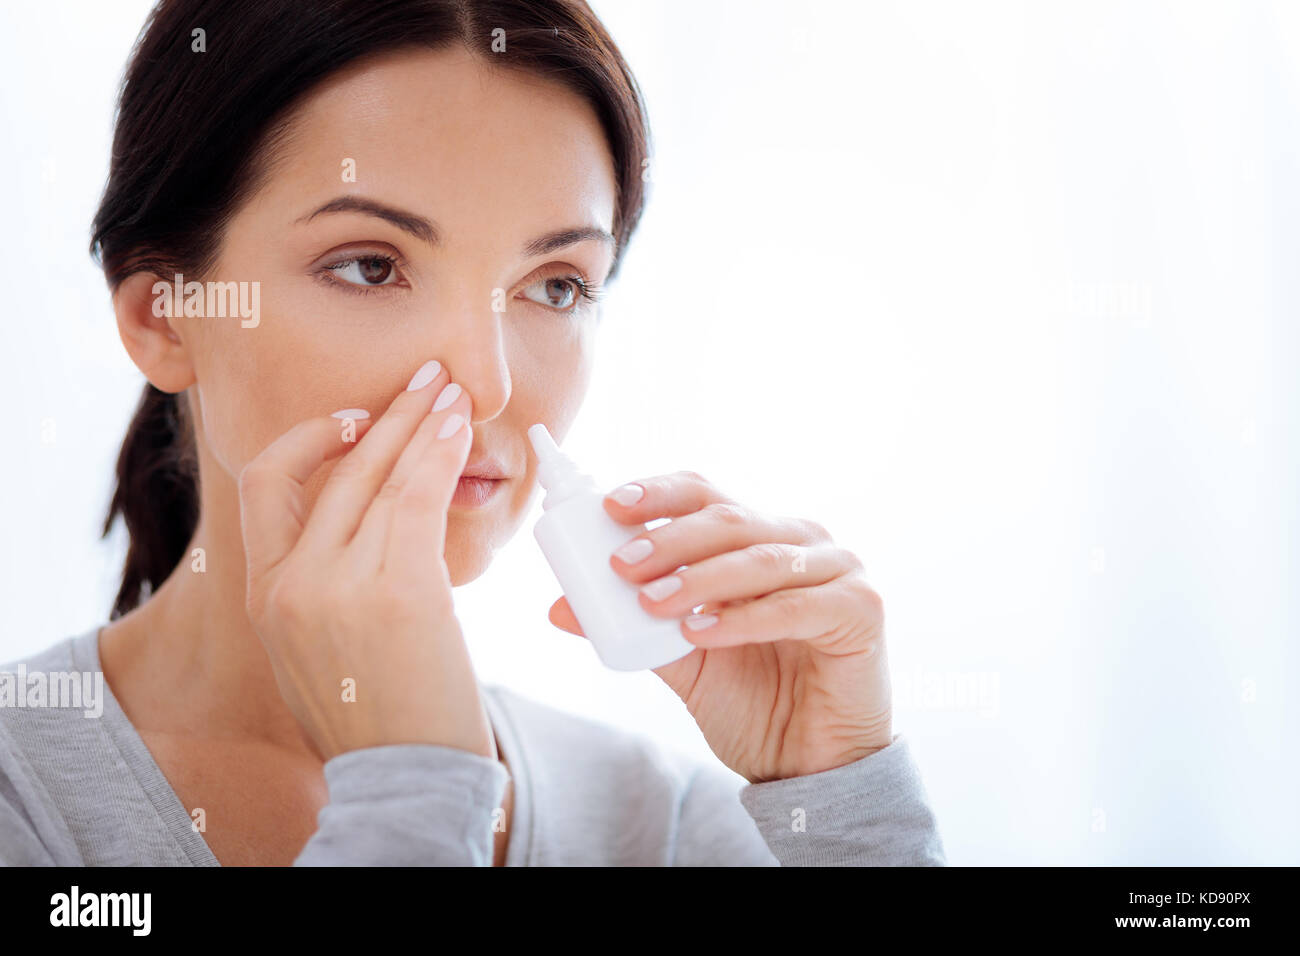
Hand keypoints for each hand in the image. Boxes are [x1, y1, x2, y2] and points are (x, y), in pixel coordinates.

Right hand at [237, 359, 493, 762]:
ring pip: (382, 474)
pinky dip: (441, 453)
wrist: (407, 778)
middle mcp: (294, 581)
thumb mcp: (313, 651)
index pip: (266, 486)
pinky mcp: (401, 590)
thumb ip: (318, 588)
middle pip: (335, 469)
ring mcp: (342, 584)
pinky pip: (419, 498)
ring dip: (421, 421)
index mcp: (267, 595)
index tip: (354, 420)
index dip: (310, 440)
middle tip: (422, 378)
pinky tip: (459, 427)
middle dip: (385, 415)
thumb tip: (356, 534)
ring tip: (450, 389)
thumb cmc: (374, 717)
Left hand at [548, 470, 891, 783]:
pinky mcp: (862, 608)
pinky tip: (701, 630)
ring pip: (759, 557)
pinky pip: (796, 605)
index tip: (610, 505)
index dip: (659, 493)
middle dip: (669, 538)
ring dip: (700, 577)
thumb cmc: (753, 701)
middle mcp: (800, 541)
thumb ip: (630, 629)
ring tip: (652, 601)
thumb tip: (560, 607)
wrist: (810, 767)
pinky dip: (744, 617)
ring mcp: (838, 569)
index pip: (705, 494)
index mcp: (757, 537)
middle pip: (728, 518)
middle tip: (621, 565)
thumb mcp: (681, 660)